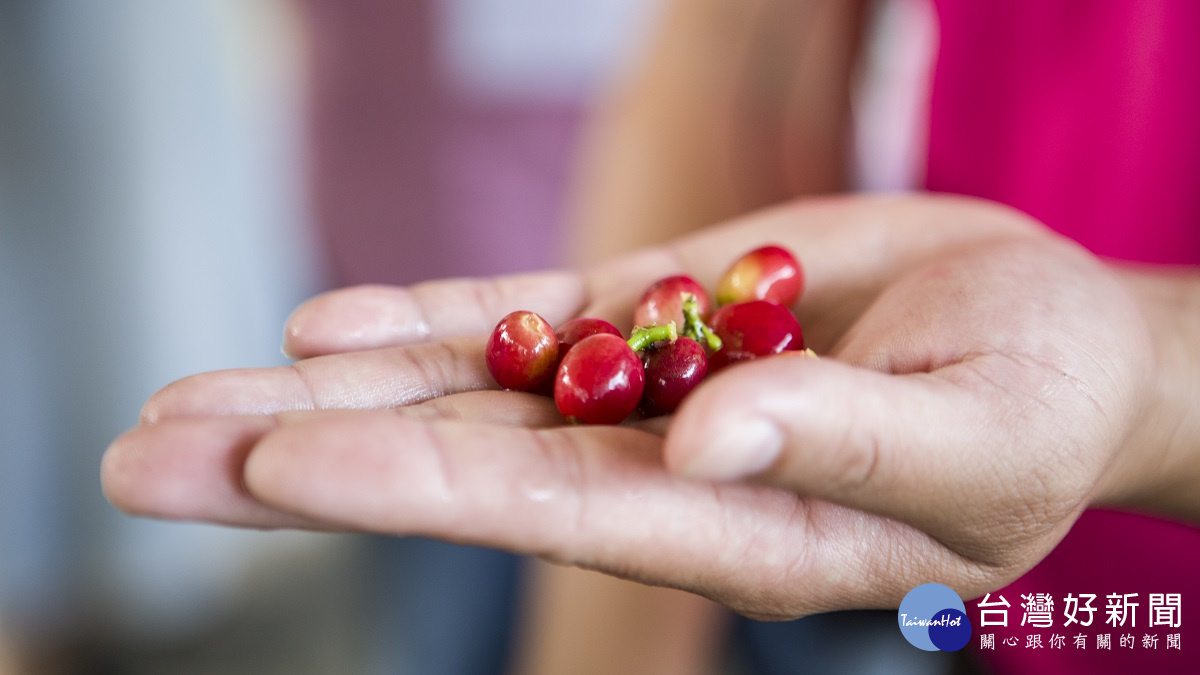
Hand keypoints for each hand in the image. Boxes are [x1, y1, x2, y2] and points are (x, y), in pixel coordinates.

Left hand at [102, 195, 1167, 617]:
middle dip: (303, 455)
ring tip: (184, 397)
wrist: (1048, 334)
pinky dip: (428, 321)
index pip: (551, 508)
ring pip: (464, 389)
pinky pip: (524, 316)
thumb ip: (847, 445)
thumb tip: (707, 441)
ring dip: (327, 389)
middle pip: (457, 461)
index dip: (415, 488)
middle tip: (146, 454)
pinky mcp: (660, 309)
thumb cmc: (1041, 405)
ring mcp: (648, 383)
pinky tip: (326, 324)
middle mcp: (662, 466)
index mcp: (735, 528)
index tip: (278, 465)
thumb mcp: (979, 436)